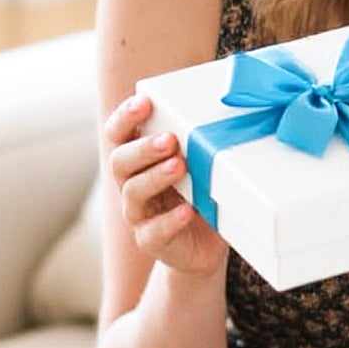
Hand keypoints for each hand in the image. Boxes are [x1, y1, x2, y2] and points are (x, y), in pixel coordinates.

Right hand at [105, 93, 227, 276]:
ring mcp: (139, 214)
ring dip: (155, 177)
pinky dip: (170, 220)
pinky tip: (188, 210)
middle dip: (143, 148)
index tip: (144, 101)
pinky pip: (154, 231)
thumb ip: (204, 144)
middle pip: (120, 161)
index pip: (119, 134)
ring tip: (179, 166)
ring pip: (133, 193)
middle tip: (169, 139)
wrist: (206, 246)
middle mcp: (132, 185)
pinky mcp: (152, 241)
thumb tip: (229, 109)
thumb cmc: (202, 197)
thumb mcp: (204, 167)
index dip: (125, 117)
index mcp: (140, 161)